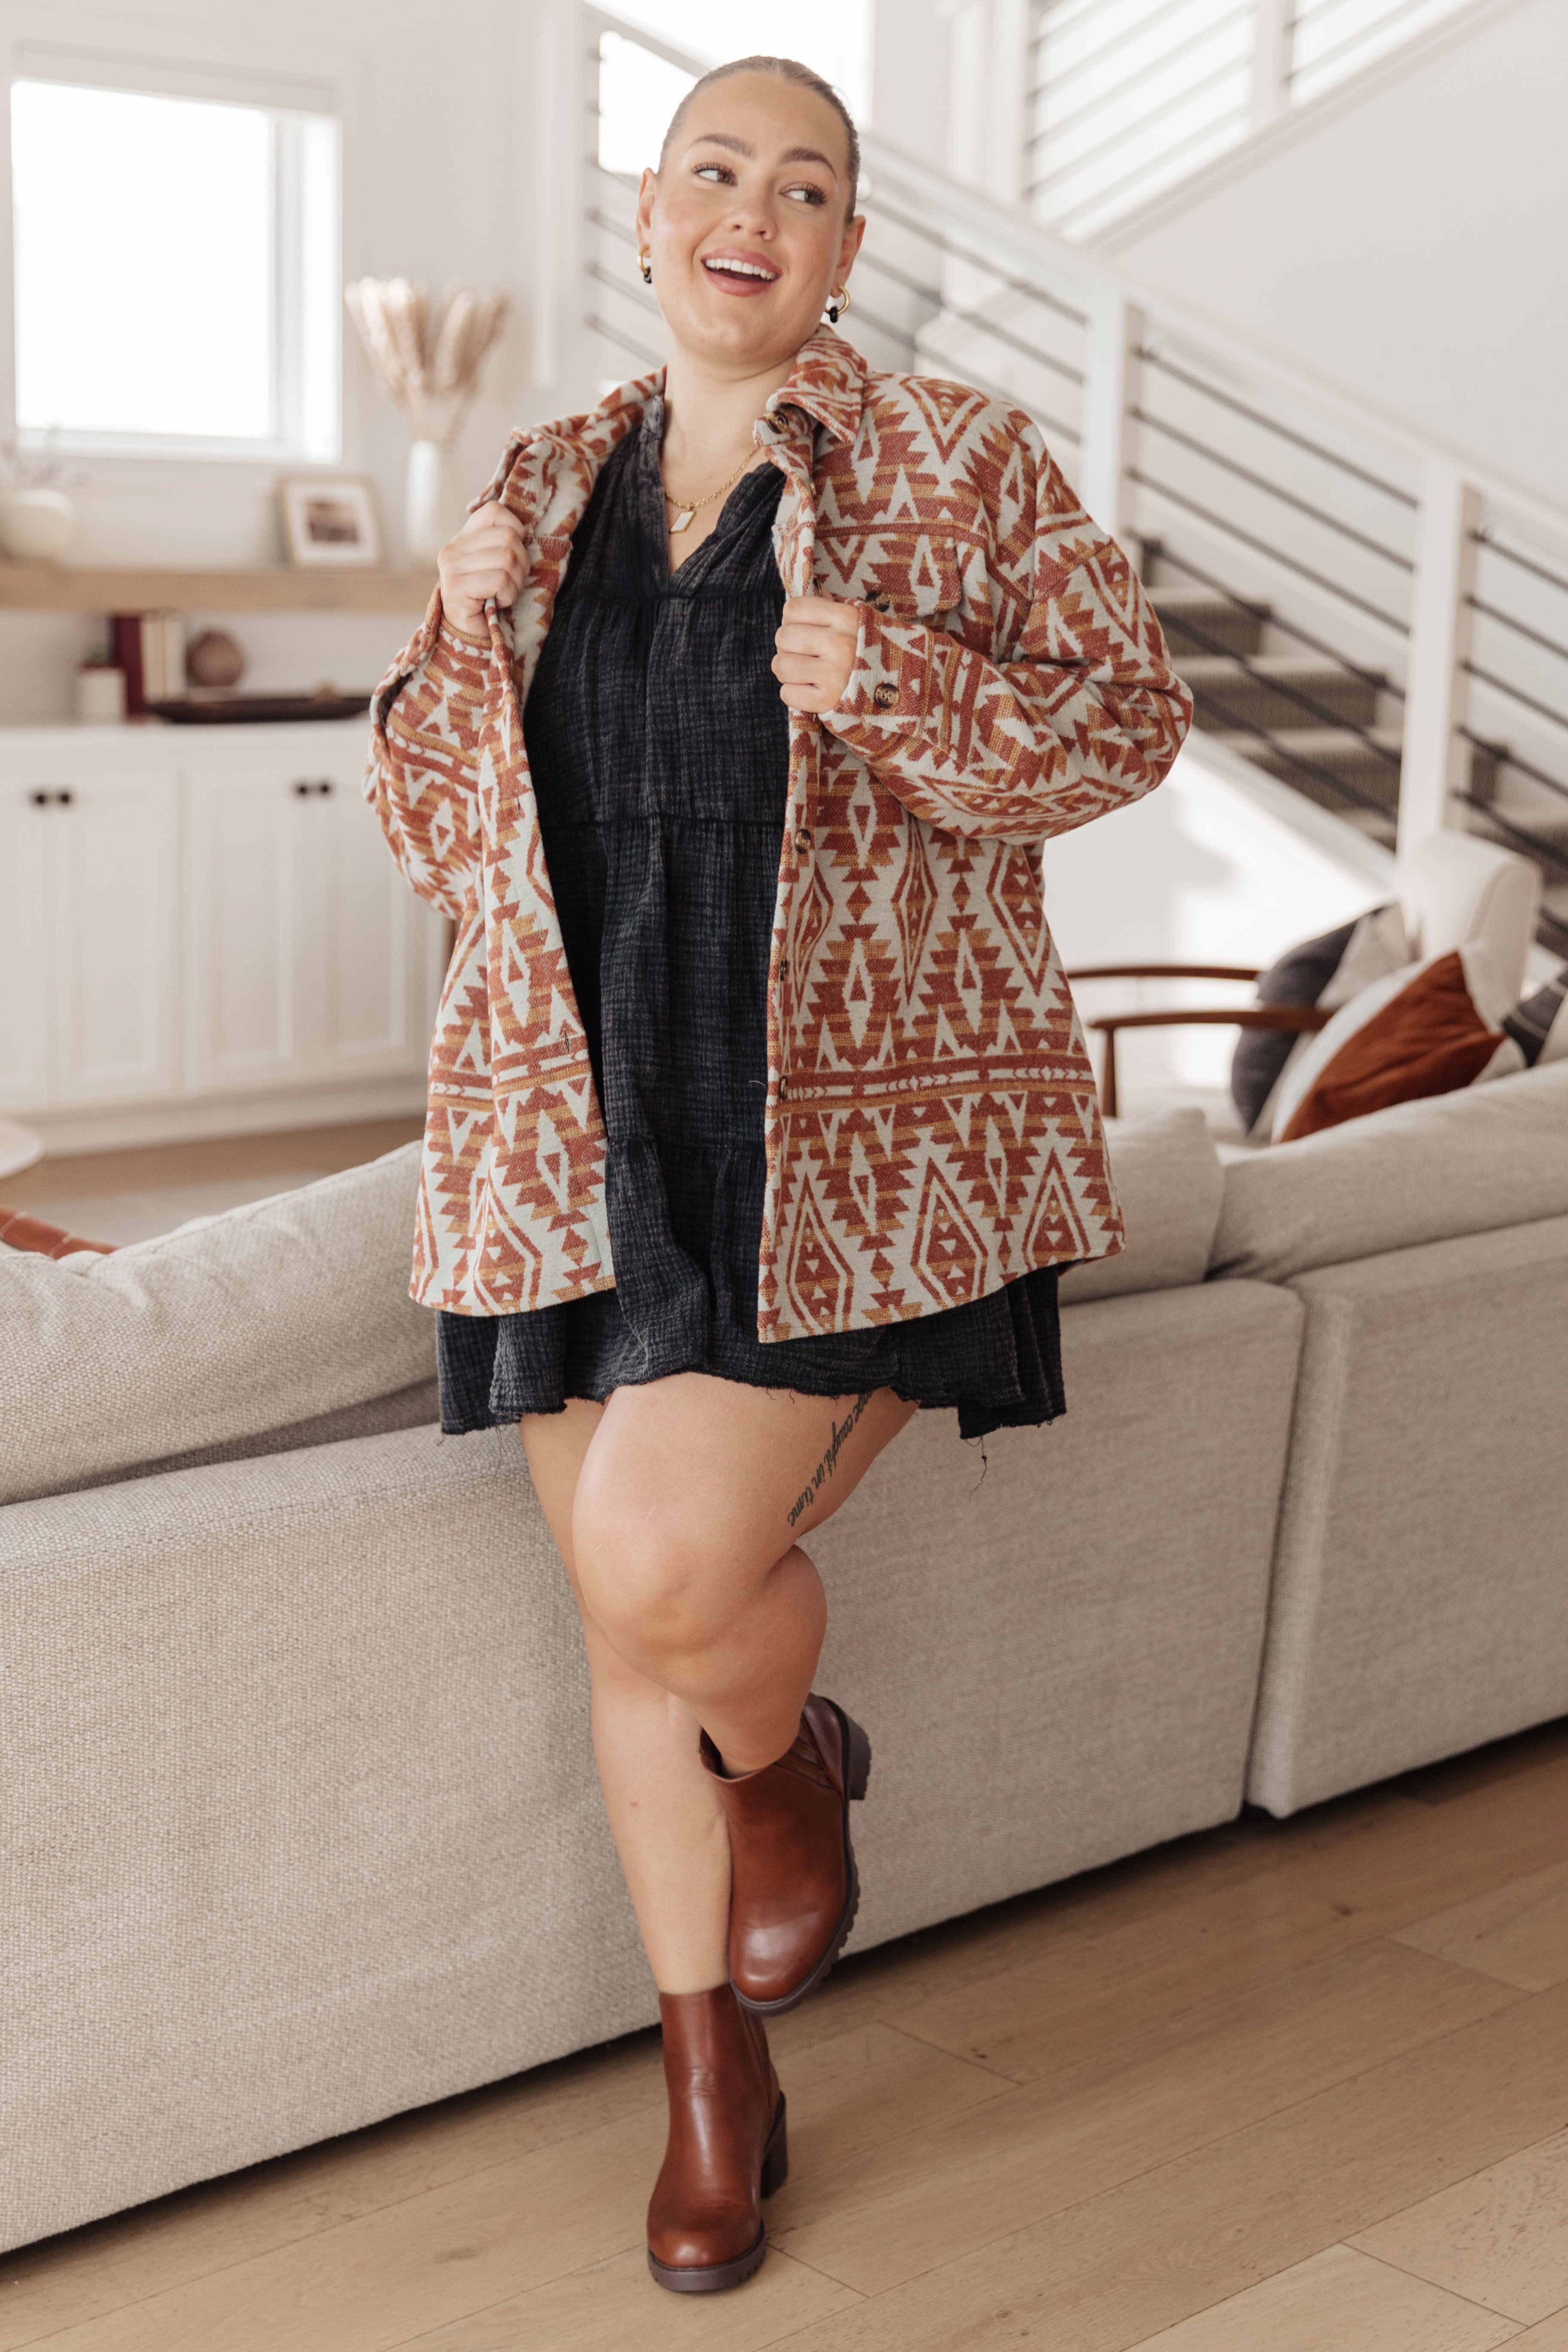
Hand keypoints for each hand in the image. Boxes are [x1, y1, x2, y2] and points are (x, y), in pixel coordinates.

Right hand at [437, 501, 530, 635]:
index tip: (512, 556)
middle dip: (520, 564)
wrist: (470, 639)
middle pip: (508, 537)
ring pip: (507, 558)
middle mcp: (452, 549)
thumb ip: (503, 543)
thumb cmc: (489, 601)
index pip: (495, 512)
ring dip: (515, 583)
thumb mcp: (497, 565)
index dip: (515, 530)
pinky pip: (500, 580)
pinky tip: (496, 604)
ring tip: (502, 595)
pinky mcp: (456, 588)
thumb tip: (525, 529)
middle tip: (510, 584)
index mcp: (462, 538)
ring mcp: (451, 568)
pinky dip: (507, 595)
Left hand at [772, 594, 860, 712]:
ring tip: (804, 672)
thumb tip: (807, 591)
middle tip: (803, 654)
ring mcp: (834, 674)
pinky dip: (793, 694)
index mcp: (846, 618)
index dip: (792, 620)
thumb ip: (831, 606)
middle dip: (787, 646)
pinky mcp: (828, 701)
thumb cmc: (871, 648)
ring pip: (781, 666)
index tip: (804, 629)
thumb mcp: (859, 619)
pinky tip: (809, 690)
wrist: (902, 684)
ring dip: (787, 671)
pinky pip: (787, 694)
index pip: (793, 609)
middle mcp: (840, 644)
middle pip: (783, 637)